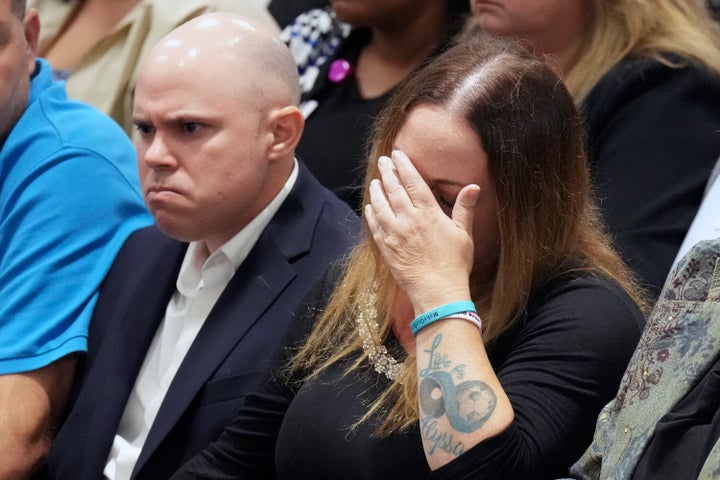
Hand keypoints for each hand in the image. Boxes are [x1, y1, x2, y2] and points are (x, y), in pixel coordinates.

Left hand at [364, 150, 480, 312]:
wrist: (438, 292)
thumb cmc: (454, 264)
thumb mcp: (463, 234)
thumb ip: (464, 208)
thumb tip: (473, 187)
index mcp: (428, 213)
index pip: (413, 182)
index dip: (404, 166)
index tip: (398, 155)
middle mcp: (408, 220)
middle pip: (394, 189)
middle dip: (388, 173)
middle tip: (384, 162)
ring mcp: (394, 234)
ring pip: (381, 205)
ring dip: (377, 191)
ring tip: (375, 181)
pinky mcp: (386, 248)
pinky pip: (375, 226)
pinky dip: (371, 214)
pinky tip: (370, 207)